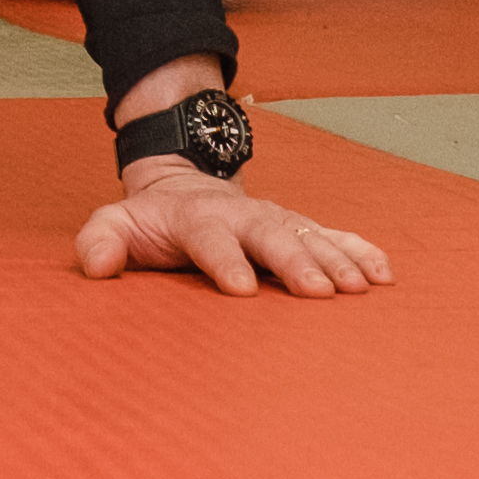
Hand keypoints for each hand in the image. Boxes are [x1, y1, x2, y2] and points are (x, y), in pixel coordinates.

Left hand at [74, 167, 391, 295]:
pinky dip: (361, 252)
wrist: (185, 186)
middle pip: (272, 235)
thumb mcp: (114, 223)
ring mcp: (277, 220)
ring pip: (310, 236)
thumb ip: (101, 240)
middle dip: (296, 261)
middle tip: (319, 292)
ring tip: (360, 288)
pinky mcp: (299, 228)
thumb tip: (94, 265)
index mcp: (198, 218)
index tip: (242, 289)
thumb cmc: (151, 220)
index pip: (211, 238)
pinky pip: (335, 237)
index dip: (225, 261)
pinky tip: (384, 275)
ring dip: (336, 260)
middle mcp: (244, 215)